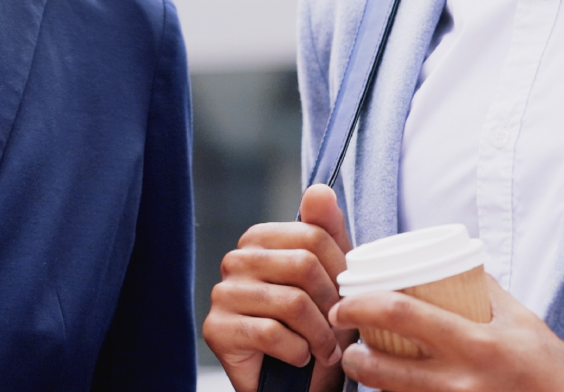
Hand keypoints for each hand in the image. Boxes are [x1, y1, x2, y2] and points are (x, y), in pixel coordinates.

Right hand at [203, 184, 357, 391]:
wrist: (293, 382)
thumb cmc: (313, 325)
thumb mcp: (330, 275)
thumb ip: (326, 229)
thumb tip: (319, 190)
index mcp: (260, 238)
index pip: (314, 236)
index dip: (341, 272)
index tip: (347, 298)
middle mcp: (236, 259)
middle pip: (304, 265)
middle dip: (332, 304)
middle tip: (337, 329)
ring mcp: (222, 292)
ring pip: (292, 302)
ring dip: (319, 335)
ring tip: (323, 349)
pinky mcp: (216, 328)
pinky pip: (272, 333)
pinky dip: (297, 352)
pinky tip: (298, 358)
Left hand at [328, 274, 563, 391]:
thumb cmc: (552, 368)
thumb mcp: (522, 321)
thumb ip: (486, 291)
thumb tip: (454, 261)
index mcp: (477, 343)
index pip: (402, 315)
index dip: (362, 306)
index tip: (345, 303)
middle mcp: (461, 382)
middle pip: (383, 369)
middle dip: (351, 357)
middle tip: (344, 343)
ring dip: (368, 384)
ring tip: (362, 366)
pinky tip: (390, 391)